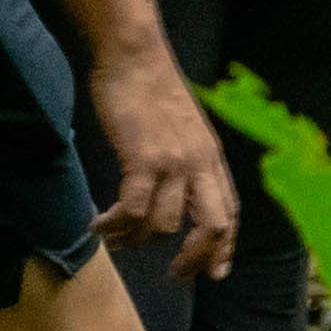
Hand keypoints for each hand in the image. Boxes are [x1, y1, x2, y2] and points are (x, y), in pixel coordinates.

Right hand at [91, 36, 236, 277]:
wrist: (134, 55)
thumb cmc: (152, 88)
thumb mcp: (185, 127)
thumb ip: (189, 159)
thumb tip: (182, 190)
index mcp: (211, 158)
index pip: (230, 212)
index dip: (224, 248)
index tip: (214, 273)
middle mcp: (199, 164)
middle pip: (214, 227)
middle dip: (195, 259)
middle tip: (173, 275)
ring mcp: (173, 162)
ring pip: (163, 225)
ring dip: (137, 240)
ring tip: (116, 239)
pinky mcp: (142, 158)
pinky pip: (132, 210)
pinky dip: (115, 225)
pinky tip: (100, 225)